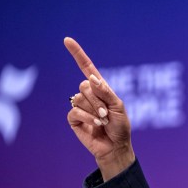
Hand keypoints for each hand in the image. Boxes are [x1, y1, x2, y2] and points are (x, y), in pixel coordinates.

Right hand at [65, 37, 134, 180]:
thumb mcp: (118, 106)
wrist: (116, 146)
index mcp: (100, 88)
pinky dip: (87, 118)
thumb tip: (90, 78)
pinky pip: (74, 111)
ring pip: (79, 98)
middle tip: (107, 113)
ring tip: (103, 120)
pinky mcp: (73, 119)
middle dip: (98, 100)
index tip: (67, 40)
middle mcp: (88, 95)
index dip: (77, 54)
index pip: (86, 67)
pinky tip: (96, 125)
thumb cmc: (120, 127)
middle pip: (84, 85)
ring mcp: (79, 106)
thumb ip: (105, 92)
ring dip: (94, 110)